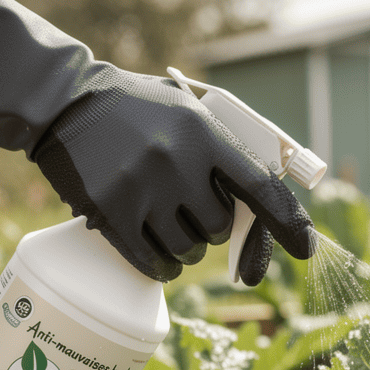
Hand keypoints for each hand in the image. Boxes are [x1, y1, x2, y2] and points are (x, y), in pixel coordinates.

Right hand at [0, 0, 314, 281]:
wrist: (64, 102)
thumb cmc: (138, 109)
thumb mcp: (188, 110)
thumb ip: (226, 150)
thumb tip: (268, 206)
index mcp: (203, 132)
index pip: (259, 186)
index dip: (287, 221)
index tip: (305, 247)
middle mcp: (176, 161)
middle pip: (219, 228)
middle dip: (212, 227)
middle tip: (191, 209)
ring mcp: (142, 189)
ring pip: (189, 249)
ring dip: (188, 248)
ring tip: (170, 224)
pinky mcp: (111, 213)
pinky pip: (154, 262)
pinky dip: (164, 267)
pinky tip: (162, 259)